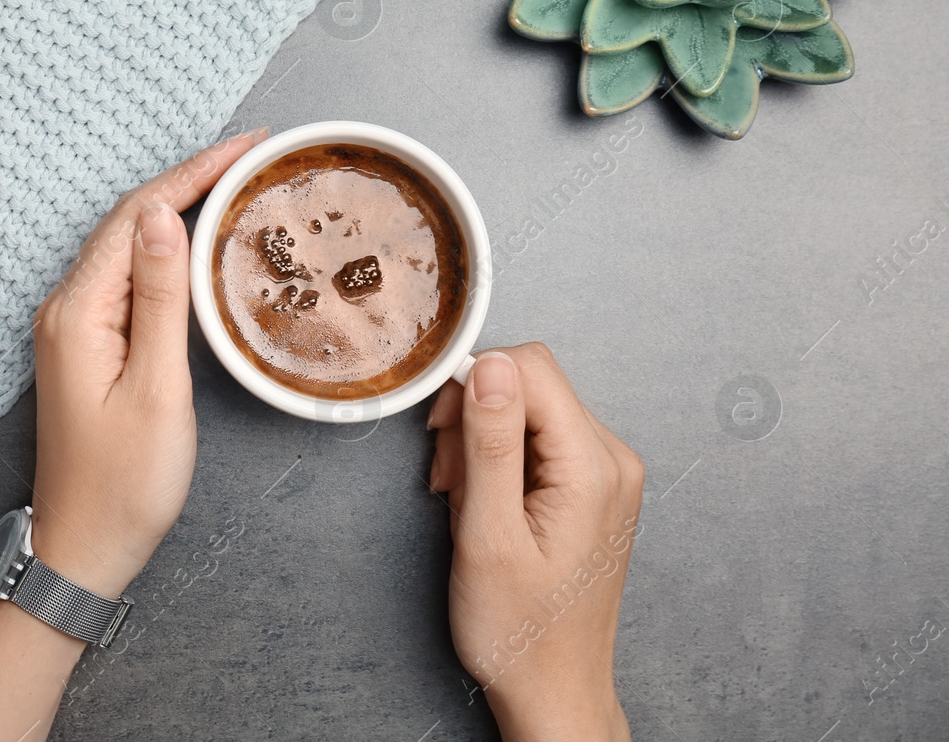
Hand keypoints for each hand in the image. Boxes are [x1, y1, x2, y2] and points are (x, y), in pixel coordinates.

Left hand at [28, 130, 266, 598]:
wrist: (83, 549)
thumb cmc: (123, 484)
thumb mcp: (156, 388)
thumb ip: (160, 298)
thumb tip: (160, 215)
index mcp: (78, 312)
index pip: (137, 215)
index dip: (193, 173)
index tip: (245, 145)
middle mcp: (66, 309)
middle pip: (129, 221)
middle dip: (190, 180)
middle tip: (252, 155)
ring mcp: (73, 327)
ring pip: (127, 246)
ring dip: (178, 209)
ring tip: (233, 183)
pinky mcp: (87, 346)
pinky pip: (126, 278)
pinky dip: (165, 250)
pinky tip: (196, 244)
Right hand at [427, 343, 644, 741]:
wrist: (553, 689)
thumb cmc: (520, 629)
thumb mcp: (488, 535)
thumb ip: (491, 444)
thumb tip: (489, 364)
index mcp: (594, 467)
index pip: (530, 367)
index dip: (472, 385)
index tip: (440, 434)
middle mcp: (612, 460)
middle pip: (529, 384)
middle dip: (474, 419)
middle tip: (448, 479)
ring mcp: (606, 473)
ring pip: (528, 409)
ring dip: (482, 442)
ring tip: (465, 500)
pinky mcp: (592, 486)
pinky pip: (538, 439)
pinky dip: (500, 461)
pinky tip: (485, 503)